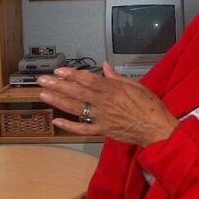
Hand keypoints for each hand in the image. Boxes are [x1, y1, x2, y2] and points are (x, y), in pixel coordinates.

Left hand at [38, 62, 178, 146]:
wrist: (156, 129)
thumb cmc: (150, 106)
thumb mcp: (136, 86)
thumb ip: (117, 77)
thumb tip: (105, 67)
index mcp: (113, 89)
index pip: (88, 80)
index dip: (71, 74)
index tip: (59, 70)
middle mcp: (104, 103)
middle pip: (77, 92)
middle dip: (58, 85)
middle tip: (42, 80)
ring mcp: (101, 118)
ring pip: (76, 108)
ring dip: (58, 101)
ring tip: (44, 94)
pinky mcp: (102, 131)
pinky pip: (83, 129)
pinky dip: (69, 126)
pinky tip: (57, 121)